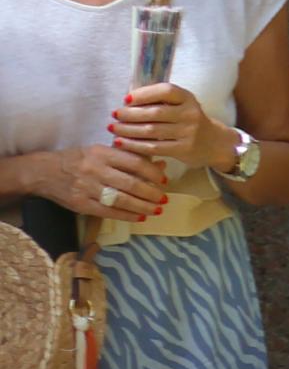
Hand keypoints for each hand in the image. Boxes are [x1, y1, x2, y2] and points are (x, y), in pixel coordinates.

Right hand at [18, 138, 174, 222]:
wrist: (43, 172)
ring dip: (142, 206)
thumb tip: (160, 165)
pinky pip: (107, 212)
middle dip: (151, 193)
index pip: (135, 163)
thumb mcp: (101, 152)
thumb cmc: (78, 159)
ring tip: (156, 209)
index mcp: (103, 154)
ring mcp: (87, 188)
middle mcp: (96, 170)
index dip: (153, 173)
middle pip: (130, 183)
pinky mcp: (80, 204)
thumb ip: (129, 157)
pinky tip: (139, 217)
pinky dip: (126, 215)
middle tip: (164, 198)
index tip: (164, 180)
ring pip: (120, 199)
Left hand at [109, 81, 212, 167]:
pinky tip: (120, 142)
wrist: (214, 143)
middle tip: (114, 114)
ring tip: (113, 128)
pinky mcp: (183, 150)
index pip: (166, 91)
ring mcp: (188, 132)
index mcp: (188, 99)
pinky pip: (153, 147)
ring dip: (128, 130)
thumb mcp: (182, 106)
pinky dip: (134, 145)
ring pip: (151, 131)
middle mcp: (190, 114)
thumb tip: (127, 102)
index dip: (144, 94)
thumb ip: (161, 101)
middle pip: (155, 112)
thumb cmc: (188, 121)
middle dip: (130, 114)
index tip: (126, 99)